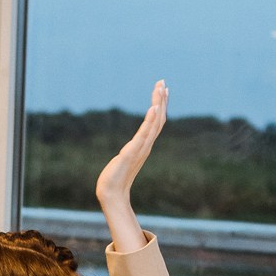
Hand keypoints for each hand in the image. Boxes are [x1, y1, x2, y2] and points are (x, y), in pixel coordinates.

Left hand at [96, 80, 167, 215]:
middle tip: (163, 82)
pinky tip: (153, 109)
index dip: (161, 105)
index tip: (163, 89)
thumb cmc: (115, 178)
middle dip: (161, 100)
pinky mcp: (132, 152)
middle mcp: (146, 145)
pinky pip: (143, 135)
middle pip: (158, 119)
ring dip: (158, 105)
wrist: (111, 193)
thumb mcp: (125, 159)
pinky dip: (150, 121)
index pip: (156, 122)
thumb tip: (129, 149)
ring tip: (160, 89)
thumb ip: (130, 152)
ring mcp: (140, 149)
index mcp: (145, 145)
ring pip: (153, 124)